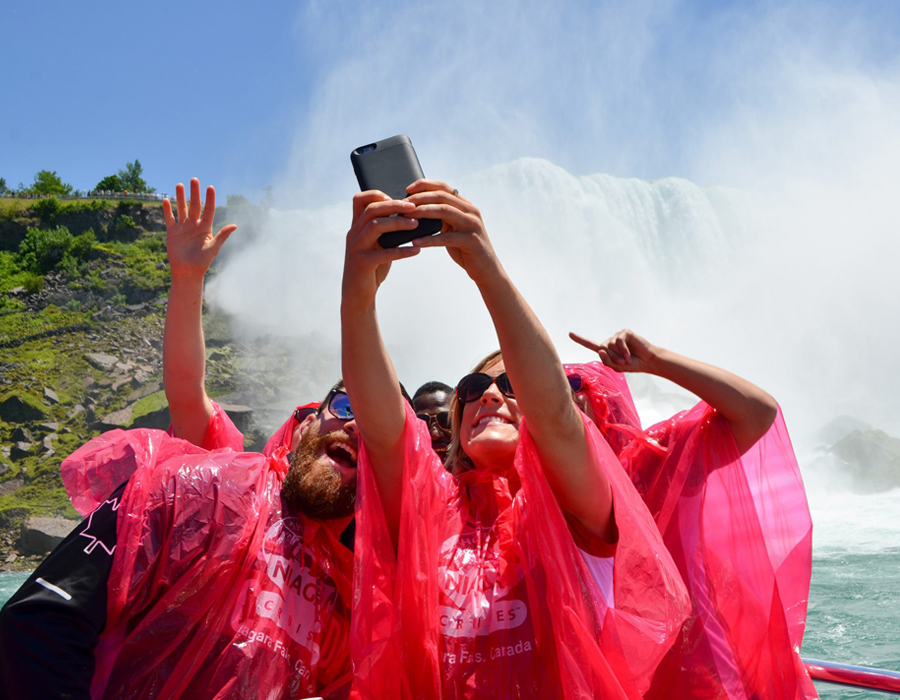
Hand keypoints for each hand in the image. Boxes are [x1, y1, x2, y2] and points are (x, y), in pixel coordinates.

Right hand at [163, 178, 236, 280]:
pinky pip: (170, 218)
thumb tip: (235, 225)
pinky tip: (166, 200)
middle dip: (194, 192)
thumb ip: (222, 235)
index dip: (210, 199)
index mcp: (206, 228)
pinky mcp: (172, 232)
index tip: (210, 187)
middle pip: (194, 205)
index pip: (209, 210)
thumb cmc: (202, 262)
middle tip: (194, 179)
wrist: (187, 272)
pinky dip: (167, 210)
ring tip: (179, 184)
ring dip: (180, 197)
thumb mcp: (213, 248)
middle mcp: (195, 225)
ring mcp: (183, 228)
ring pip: (182, 209)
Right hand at [342, 190, 420, 309]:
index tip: (398, 199)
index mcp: (356, 227)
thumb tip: (410, 216)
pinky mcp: (362, 263)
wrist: (357, 295)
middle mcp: (353, 234)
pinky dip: (401, 250)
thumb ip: (385, 231)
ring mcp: (356, 248)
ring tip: (416, 224)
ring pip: (375, 226)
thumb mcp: (377, 245)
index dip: (378, 194)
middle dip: (394, 205)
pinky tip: (416, 250)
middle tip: (413, 207)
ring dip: (398, 223)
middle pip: (371, 209)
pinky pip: (383, 253)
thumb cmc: (371, 268)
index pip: (359, 199)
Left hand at [404, 180, 499, 282]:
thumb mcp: (454, 228)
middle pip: (442, 197)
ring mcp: (472, 225)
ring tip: (406, 218)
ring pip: (445, 211)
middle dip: (420, 198)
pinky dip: (429, 239)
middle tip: (403, 205)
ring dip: (423, 212)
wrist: (486, 268)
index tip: (408, 189)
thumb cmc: (465, 248)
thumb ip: (441, 217)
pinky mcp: (471, 241)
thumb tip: (416, 210)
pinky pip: (446, 238)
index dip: (425, 185)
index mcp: (466, 206)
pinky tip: (416, 242)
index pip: (444, 188)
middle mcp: (471, 211)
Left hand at [569, 329, 658, 372]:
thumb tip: (600, 350)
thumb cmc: (631, 364)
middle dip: (612, 357)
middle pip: (602, 348)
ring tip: (627, 359)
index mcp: (606, 350)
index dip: (580, 339)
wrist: (646, 361)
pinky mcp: (625, 333)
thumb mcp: (617, 367)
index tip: (570, 333)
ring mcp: (617, 336)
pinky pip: (619, 341)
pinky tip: (629, 354)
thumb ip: (607, 361)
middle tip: (622, 363)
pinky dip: (624, 350)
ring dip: (619, 355)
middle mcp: (610, 342)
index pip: (590, 344)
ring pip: (610, 345)